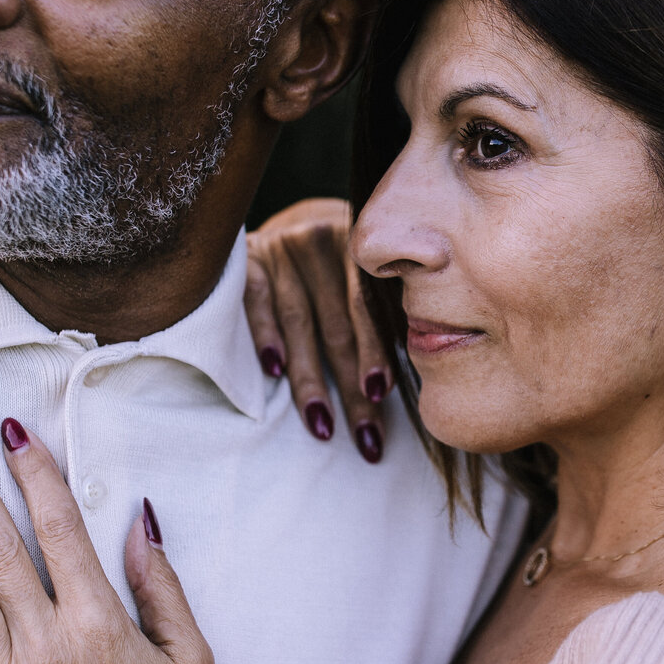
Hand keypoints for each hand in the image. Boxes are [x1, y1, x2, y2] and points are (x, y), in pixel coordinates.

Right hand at [245, 197, 392, 463]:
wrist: (290, 226)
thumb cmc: (342, 271)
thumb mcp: (369, 278)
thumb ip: (385, 315)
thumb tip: (415, 376)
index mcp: (364, 248)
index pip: (369, 307)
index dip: (375, 351)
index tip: (381, 394)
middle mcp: (324, 241)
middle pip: (338, 325)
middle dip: (352, 387)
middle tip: (365, 438)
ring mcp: (284, 247)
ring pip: (300, 323)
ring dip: (311, 380)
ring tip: (322, 425)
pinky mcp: (248, 258)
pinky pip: (256, 300)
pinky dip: (265, 334)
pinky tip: (274, 370)